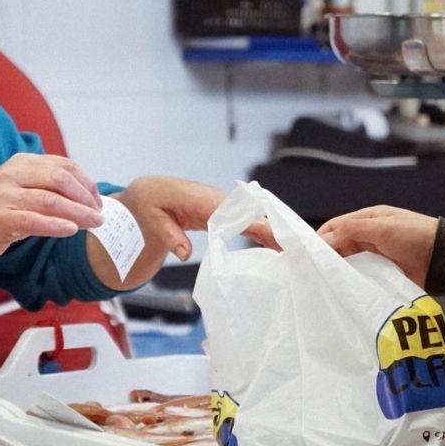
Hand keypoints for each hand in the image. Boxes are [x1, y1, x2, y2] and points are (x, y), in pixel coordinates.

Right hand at [0, 153, 103, 263]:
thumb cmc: (2, 212)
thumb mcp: (26, 191)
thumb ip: (52, 188)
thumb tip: (91, 198)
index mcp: (22, 162)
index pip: (64, 165)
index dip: (86, 182)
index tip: (98, 200)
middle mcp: (12, 173)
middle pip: (59, 179)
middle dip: (85, 196)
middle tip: (99, 213)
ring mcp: (4, 195)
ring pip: (50, 200)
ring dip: (78, 212)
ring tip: (95, 223)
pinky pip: (33, 221)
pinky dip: (56, 225)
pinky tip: (72, 230)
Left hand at [88, 177, 275, 290]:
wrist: (152, 192)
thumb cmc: (151, 204)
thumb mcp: (152, 220)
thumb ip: (169, 235)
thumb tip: (185, 254)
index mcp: (201, 200)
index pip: (232, 213)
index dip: (252, 223)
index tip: (271, 235)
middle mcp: (218, 200)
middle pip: (250, 214)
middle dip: (272, 229)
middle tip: (293, 247)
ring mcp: (223, 205)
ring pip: (253, 217)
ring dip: (273, 232)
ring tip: (293, 250)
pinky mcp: (225, 212)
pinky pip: (248, 221)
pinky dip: (263, 232)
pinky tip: (276, 245)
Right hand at [317, 206, 437, 287]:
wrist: (443, 258)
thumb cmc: (415, 235)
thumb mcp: (381, 228)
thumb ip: (352, 230)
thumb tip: (324, 239)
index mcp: (369, 219)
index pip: (336, 226)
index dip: (322, 237)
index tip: (308, 253)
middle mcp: (370, 236)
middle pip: (340, 244)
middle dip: (328, 255)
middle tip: (313, 270)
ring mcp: (376, 254)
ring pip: (349, 261)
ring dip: (339, 268)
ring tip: (325, 280)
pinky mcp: (382, 272)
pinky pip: (361, 274)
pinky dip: (352, 278)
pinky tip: (344, 286)